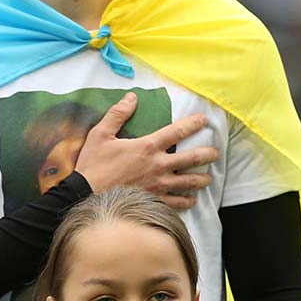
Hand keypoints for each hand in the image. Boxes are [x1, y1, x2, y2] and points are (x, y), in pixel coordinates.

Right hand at [74, 92, 219, 209]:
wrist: (85, 196)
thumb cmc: (93, 166)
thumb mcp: (100, 134)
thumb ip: (117, 114)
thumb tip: (132, 97)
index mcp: (148, 146)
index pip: (178, 131)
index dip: (194, 123)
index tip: (205, 120)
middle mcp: (158, 166)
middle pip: (192, 158)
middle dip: (207, 155)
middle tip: (215, 153)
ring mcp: (158, 186)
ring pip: (189, 183)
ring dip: (201, 180)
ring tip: (207, 179)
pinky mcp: (154, 201)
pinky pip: (177, 203)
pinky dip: (186, 201)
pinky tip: (190, 200)